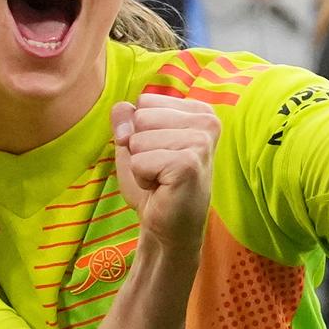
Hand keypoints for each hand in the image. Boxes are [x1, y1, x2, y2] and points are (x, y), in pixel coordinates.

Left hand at [111, 93, 217, 250]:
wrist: (168, 227)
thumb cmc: (154, 184)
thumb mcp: (134, 143)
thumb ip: (126, 119)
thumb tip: (121, 115)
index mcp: (199, 111)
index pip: (145, 101)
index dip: (139, 131)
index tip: (159, 153)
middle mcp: (207, 121)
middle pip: (141, 116)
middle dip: (139, 148)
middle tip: (160, 169)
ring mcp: (201, 142)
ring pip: (138, 139)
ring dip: (140, 165)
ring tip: (161, 178)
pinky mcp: (189, 164)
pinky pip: (139, 161)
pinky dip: (142, 178)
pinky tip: (162, 188)